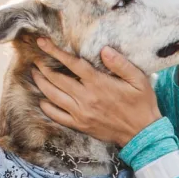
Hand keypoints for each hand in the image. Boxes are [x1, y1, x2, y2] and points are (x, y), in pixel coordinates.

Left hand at [32, 38, 161, 146]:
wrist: (142, 134)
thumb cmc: (142, 105)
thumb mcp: (138, 81)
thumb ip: (121, 64)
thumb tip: (104, 50)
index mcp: (99, 84)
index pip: (71, 64)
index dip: (54, 51)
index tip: (42, 43)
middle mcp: (86, 98)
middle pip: (56, 79)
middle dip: (43, 67)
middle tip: (36, 59)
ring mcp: (81, 113)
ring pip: (52, 96)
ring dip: (41, 83)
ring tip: (36, 74)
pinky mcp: (81, 125)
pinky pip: (57, 116)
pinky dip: (46, 107)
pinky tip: (43, 100)